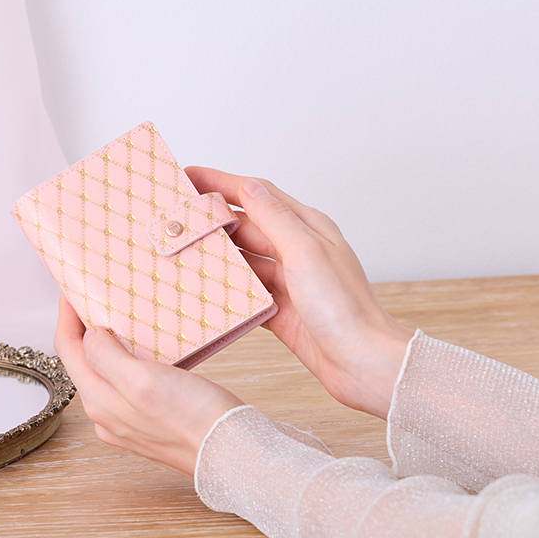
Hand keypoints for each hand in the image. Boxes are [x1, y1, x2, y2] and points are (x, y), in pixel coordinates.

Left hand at [53, 294, 243, 477]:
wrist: (232, 452)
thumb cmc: (193, 420)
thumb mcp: (142, 381)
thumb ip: (106, 358)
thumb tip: (89, 337)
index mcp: (99, 401)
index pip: (68, 349)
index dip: (67, 315)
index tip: (72, 287)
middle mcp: (107, 413)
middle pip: (83, 361)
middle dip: (85, 328)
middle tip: (94, 298)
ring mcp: (128, 419)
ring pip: (106, 372)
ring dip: (108, 343)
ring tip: (119, 316)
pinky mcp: (150, 421)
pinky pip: (129, 383)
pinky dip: (130, 360)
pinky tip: (147, 350)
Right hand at [186, 166, 412, 418]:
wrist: (363, 363)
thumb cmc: (344, 308)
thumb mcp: (305, 252)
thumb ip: (274, 217)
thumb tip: (246, 185)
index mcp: (307, 227)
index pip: (257, 193)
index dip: (221, 181)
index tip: (188, 174)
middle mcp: (297, 250)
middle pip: (245, 225)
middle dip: (210, 218)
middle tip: (175, 214)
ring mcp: (288, 281)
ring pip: (242, 259)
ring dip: (214, 253)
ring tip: (180, 248)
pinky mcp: (280, 311)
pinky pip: (244, 292)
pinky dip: (223, 288)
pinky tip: (202, 288)